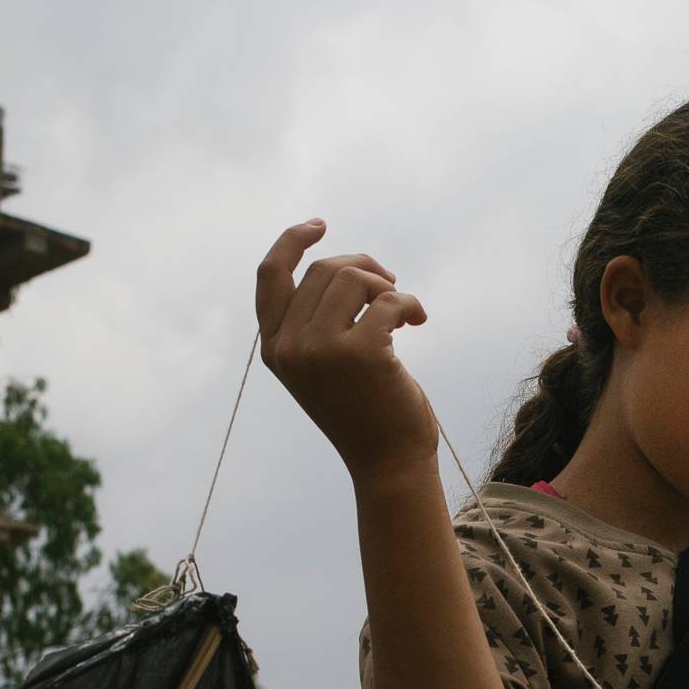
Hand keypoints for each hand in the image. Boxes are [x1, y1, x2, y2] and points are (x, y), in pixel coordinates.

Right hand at [255, 220, 440, 486]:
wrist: (389, 463)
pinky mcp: (362, 353)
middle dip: (363, 268)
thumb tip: (343, 266)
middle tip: (389, 287)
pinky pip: (389, 300)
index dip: (291, 242)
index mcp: (274, 350)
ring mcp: (322, 350)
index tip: (319, 224)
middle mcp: (290, 348)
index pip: (269, 277)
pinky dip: (409, 303)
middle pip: (323, 269)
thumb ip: (315, 323)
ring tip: (403, 310)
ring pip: (354, 277)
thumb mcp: (325, 366)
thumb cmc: (364, 411)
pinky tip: (419, 321)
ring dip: (386, 286)